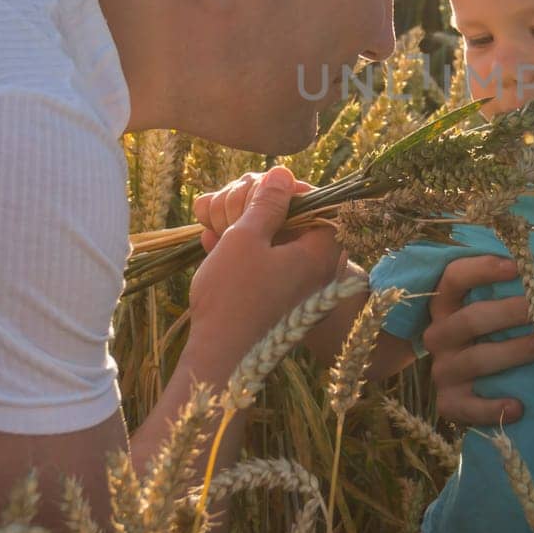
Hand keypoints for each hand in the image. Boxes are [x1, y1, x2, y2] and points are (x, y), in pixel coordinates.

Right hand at [187, 166, 345, 364]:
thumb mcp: (247, 238)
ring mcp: (296, 280)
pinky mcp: (275, 292)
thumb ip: (267, 203)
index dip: (277, 189)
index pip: (312, 198)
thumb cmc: (234, 297)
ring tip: (211, 232)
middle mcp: (317, 264)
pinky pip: (261, 256)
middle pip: (290, 213)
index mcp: (323, 249)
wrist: (219, 358)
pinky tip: (211, 242)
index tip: (249, 195)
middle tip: (223, 217)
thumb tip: (283, 173)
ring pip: (271, 232)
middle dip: (250, 205)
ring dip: (237, 224)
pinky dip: (237, 246)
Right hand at [424, 256, 533, 426]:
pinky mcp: (448, 403)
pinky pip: (467, 408)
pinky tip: (519, 407)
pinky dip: (493, 409)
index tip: (517, 266)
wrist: (465, 379)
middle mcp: (438, 335)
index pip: (453, 278)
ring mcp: (442, 371)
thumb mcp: (488, 306)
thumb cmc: (490, 332)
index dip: (482, 269)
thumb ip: (507, 289)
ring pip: (476, 360)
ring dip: (513, 352)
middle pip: (470, 319)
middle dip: (510, 312)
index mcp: (444, 304)